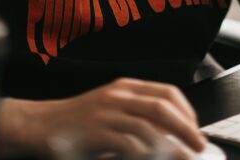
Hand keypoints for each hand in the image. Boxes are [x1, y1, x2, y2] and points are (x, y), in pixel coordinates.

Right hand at [0, 79, 205, 158]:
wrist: (39, 124)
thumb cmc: (77, 122)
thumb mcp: (110, 110)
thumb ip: (136, 116)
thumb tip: (169, 135)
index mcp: (126, 86)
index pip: (167, 93)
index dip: (187, 111)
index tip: (196, 129)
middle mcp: (119, 95)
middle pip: (163, 108)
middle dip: (186, 128)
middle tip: (199, 146)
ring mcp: (107, 112)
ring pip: (149, 126)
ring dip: (171, 146)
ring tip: (184, 159)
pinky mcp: (96, 132)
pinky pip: (129, 144)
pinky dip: (146, 154)